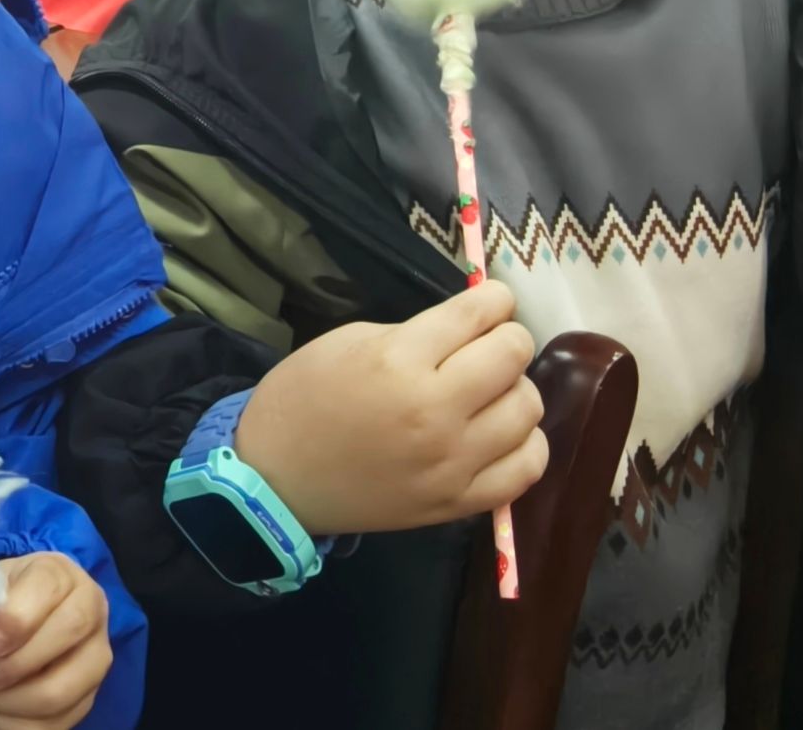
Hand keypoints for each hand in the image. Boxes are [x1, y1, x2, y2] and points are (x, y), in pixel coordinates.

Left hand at [0, 552, 112, 729]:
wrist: (1, 638)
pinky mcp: (88, 697)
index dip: (17, 618)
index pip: (50, 587)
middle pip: (70, 631)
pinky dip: (17, 724)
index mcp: (58, 573)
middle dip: (16, 663)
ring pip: (64, 689)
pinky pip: (57, 724)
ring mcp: (94, 655)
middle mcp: (90, 608)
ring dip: (11, 700)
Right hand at [234, 280, 546, 535]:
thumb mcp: (349, 341)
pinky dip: (524, 443)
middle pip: (514, 355)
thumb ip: (416, 333)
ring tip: (489, 390)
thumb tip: (470, 329)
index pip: (480, 313)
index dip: (493, 299)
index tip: (490, 303)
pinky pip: (526, 468)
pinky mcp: (457, 503)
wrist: (275, 481)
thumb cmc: (303, 399)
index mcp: (399, 361)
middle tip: (486, 344)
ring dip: (515, 388)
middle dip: (507, 337)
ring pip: (527, 409)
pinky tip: (501, 433)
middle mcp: (435, 411)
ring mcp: (451, 462)